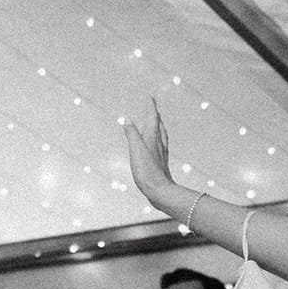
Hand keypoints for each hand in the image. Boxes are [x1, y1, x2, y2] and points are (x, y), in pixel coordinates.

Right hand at [124, 100, 179, 214]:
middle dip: (155, 115)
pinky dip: (156, 140)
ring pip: (161, 136)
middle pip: (159, 125)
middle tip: (152, 108)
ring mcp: (161, 154)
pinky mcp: (160, 164)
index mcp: (153, 138)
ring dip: (158, 127)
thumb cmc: (147, 171)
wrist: (160, 191)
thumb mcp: (136, 150)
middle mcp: (159, 144)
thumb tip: (126, 119)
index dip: (151, 107)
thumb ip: (131, 134)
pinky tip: (155, 147)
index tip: (150, 97)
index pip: (153, 118)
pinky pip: (159, 147)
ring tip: (156, 124)